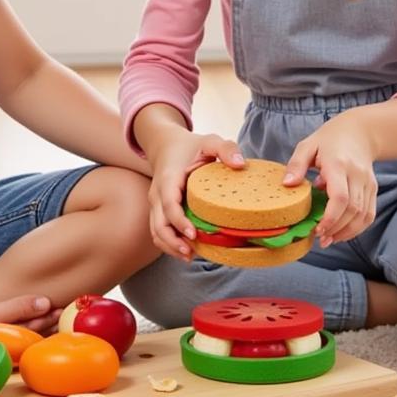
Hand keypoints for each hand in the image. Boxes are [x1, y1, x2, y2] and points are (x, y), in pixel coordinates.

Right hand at [147, 130, 244, 258]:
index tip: (193, 234)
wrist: (166, 145)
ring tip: (190, 256)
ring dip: (170, 246)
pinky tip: (187, 250)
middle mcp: (157, 194)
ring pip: (156, 232)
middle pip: (159, 225)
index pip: (168, 205)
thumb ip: (225, 149)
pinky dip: (169, 243)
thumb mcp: (209, 141)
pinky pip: (159, 231)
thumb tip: (240, 164)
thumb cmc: (190, 146)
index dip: (179, 222)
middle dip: (173, 242)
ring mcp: (155, 204)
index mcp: (168, 179)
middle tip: (192, 253)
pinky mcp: (158, 211)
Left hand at [284, 111, 377, 247]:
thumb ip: (296, 165)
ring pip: (363, 215)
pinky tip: (342, 233)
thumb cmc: (328, 140)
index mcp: (338, 165)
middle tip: (319, 238)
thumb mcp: (307, 146)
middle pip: (352, 210)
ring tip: (329, 240)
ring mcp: (368, 183)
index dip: (330, 218)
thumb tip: (287, 184)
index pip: (340, 197)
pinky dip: (357, 228)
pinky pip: (369, 214)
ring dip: (347, 232)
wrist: (359, 132)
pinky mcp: (373, 189)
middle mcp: (357, 175)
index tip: (318, 229)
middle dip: (336, 229)